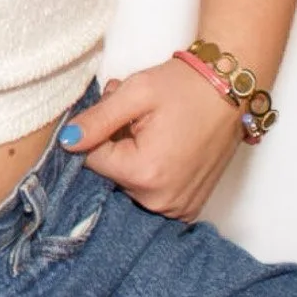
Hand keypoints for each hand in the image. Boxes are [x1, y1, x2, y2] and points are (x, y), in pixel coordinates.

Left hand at [61, 58, 243, 222]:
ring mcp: (178, 208)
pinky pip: (152, 194)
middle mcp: (161, 201)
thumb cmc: (184, 87)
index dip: (102, 132)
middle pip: (112, 175)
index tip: (123, 114)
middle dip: (117, 145)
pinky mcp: (188, 207)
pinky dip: (151, 173)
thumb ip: (97, 120)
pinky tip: (165, 148)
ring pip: (130, 185)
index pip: (93, 160)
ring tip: (154, 130)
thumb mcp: (135, 92)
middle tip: (139, 117)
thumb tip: (67, 141)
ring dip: (133, 159)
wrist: (229, 89)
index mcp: (144, 173)